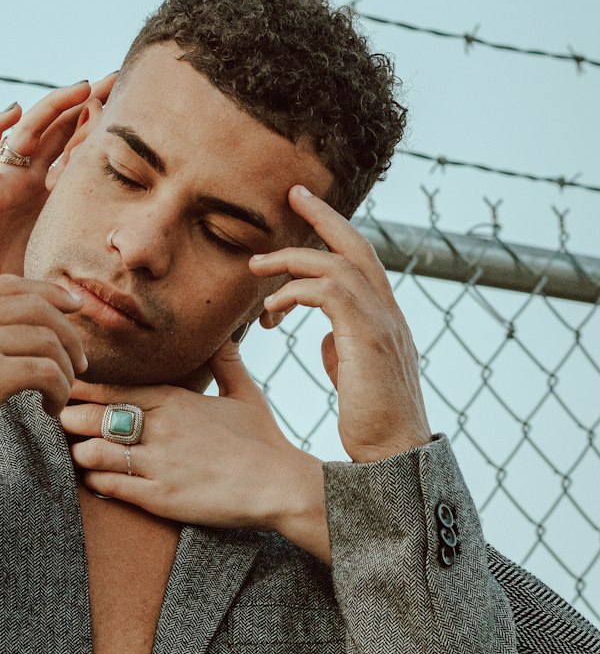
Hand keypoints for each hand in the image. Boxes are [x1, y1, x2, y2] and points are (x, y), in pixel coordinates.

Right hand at [0, 74, 117, 298]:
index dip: (99, 123)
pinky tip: (12, 109)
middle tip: (114, 77)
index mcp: (48, 189)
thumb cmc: (11, 278)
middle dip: (86, 102)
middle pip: (58, 127)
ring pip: (28, 131)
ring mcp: (5, 179)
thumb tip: (134, 251)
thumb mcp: (60, 252)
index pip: (77, 145)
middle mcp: (28, 177)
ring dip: (54, 106)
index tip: (130, 101)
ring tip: (82, 87)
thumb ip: (85, 242)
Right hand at [0, 276, 87, 459]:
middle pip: (36, 308)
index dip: (49, 293)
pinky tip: (50, 408)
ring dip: (65, 371)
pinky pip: (46, 373)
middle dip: (68, 334)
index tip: (75, 307)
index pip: (10, 284)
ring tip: (60, 393)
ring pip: (47, 341)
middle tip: (80, 364)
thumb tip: (27, 317)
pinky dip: (59, 391)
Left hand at [59, 341, 330, 561]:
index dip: (82, 390)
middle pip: (91, 417)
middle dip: (69, 419)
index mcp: (175, 400)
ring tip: (78, 453)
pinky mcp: (160, 498)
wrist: (281, 486)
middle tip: (60, 422)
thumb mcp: (245, 394)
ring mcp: (158, 464)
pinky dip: (95, 480)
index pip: (111, 389)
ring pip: (92, 451)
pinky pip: (109, 486)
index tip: (65, 390)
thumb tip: (224, 335)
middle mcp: (160, 428)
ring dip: (79, 452)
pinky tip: (95, 477)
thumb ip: (226, 362)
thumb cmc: (264, 441)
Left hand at [249, 185, 431, 462]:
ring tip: (257, 267)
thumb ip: (343, 351)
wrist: (395, 460)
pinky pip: (328, 292)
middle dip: (325, 215)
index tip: (306, 214)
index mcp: (385, 320)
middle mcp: (389, 313)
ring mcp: (382, 323)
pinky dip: (295, 291)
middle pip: (358, 245)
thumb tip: (326, 339)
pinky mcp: (367, 337)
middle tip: (293, 194)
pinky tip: (271, 310)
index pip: (362, 262)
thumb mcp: (356, 379)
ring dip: (293, 260)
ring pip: (338, 264)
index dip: (335, 234)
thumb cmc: (374, 427)